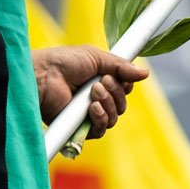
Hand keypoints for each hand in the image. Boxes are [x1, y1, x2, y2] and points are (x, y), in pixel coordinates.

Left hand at [33, 45, 149, 138]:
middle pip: (121, 106)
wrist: (43, 74)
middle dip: (115, 93)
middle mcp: (96, 99)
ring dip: (108, 104)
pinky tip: (92, 108)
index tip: (117, 76)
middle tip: (100, 82)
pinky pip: (100, 130)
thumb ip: (121, 67)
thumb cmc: (64, 62)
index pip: (124, 90)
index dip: (124, 85)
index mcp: (101, 82)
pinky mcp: (78, 128)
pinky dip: (100, 119)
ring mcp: (87, 115)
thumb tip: (146, 73)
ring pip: (113, 119)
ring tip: (93, 92)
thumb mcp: (96, 58)